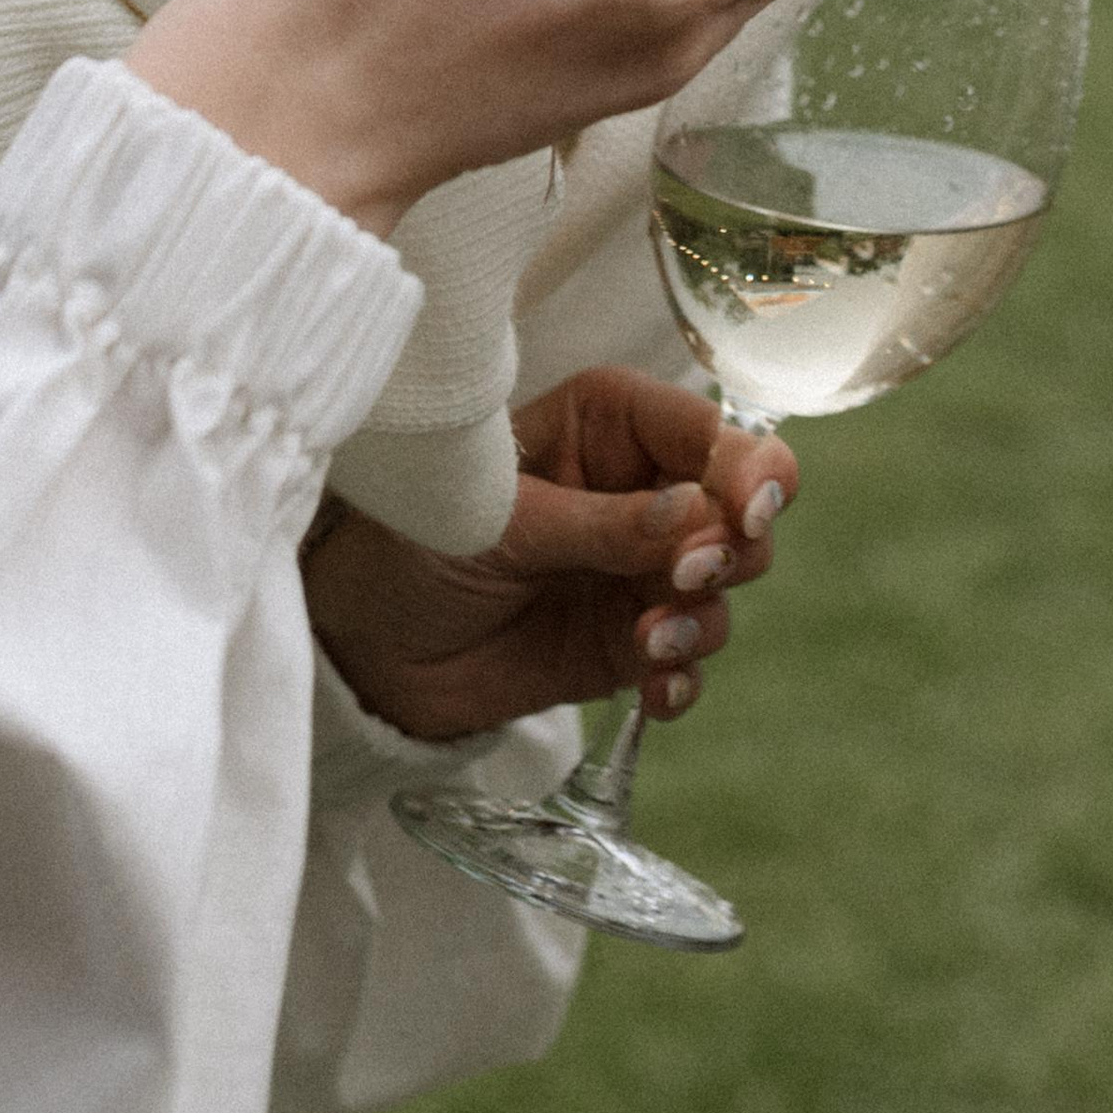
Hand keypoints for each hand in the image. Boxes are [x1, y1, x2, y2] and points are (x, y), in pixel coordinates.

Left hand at [302, 365, 799, 739]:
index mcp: (608, 424)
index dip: (745, 466)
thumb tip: (696, 513)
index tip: (746, 514)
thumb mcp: (502, 524)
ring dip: (703, 615)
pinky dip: (684, 676)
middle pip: (742, 506)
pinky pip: (692, 657)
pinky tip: (655, 688)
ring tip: (649, 640)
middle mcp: (641, 489)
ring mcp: (642, 568)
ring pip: (729, 584)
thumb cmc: (415, 545)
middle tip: (682, 577)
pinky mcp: (631, 640)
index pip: (708, 429)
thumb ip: (600, 523)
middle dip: (732, 546)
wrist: (367, 649)